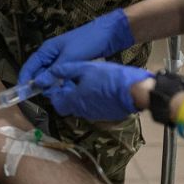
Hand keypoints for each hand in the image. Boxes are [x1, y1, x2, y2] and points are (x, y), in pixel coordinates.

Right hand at [17, 8, 135, 84]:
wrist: (109, 34)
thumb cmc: (87, 42)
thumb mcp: (69, 57)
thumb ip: (53, 72)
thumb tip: (38, 84)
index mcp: (47, 49)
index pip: (30, 65)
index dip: (25, 78)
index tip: (22, 92)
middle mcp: (52, 54)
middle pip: (40, 72)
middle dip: (40, 84)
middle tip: (45, 96)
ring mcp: (62, 59)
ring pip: (52, 75)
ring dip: (52, 84)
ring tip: (56, 95)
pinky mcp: (72, 63)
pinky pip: (62, 75)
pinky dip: (62, 82)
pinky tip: (66, 90)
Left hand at [34, 62, 149, 119]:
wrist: (133, 90)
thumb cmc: (107, 77)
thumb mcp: (85, 68)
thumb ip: (66, 70)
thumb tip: (50, 72)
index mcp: (74, 100)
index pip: (56, 103)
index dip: (55, 94)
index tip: (59, 83)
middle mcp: (81, 111)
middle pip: (67, 106)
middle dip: (67, 95)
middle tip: (72, 82)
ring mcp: (94, 114)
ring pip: (79, 107)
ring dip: (78, 97)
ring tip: (85, 83)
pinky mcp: (104, 115)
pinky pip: (91, 109)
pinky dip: (90, 100)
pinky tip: (97, 89)